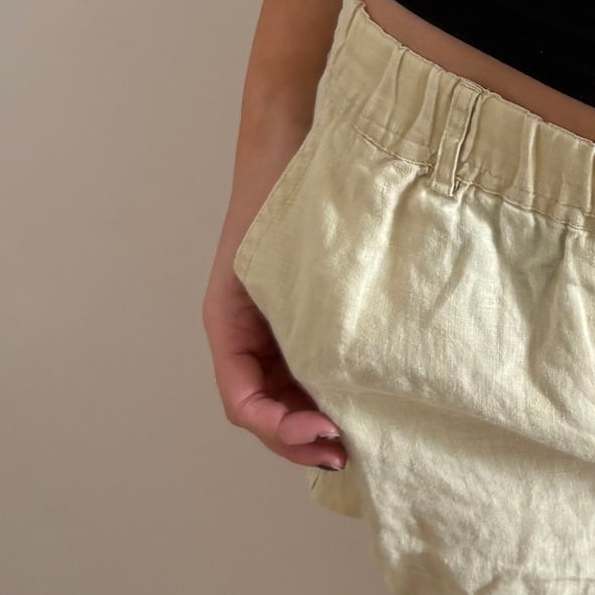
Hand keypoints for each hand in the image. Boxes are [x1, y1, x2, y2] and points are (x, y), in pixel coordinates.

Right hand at [203, 137, 345, 473]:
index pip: (245, 403)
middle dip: (302, 441)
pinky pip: (309, 370)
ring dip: (316, 424)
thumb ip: (301, 316)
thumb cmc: (285, 193)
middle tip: (350, 453)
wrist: (294, 141)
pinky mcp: (304, 319)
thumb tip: (330, 389)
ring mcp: (273, 329)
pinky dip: (331, 393)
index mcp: (228, 325)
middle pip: (265, 411)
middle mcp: (246, 335)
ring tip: (362, 439)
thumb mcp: (283, 262)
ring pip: (287, 396)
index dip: (281, 431)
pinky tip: (366, 401)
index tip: (327, 432)